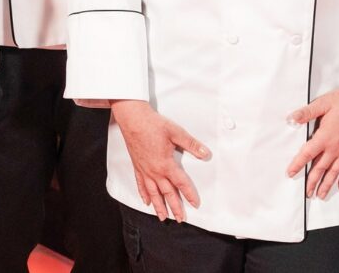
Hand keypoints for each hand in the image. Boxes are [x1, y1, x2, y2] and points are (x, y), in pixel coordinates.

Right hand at [111, 99, 209, 221]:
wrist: (133, 119)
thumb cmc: (153, 124)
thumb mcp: (176, 132)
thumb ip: (191, 145)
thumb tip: (206, 154)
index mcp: (166, 164)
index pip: (181, 183)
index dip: (189, 195)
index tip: (195, 204)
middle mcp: (155, 171)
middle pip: (167, 193)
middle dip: (174, 207)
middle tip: (180, 219)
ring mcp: (144, 170)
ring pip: (153, 193)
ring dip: (158, 206)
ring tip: (162, 217)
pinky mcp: (137, 166)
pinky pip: (140, 184)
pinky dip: (144, 194)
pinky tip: (146, 201)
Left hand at [286, 75, 338, 199]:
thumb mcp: (322, 104)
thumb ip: (305, 113)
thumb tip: (290, 119)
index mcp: (324, 137)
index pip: (307, 154)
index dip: (297, 165)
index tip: (290, 173)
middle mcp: (335, 148)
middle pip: (320, 169)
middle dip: (312, 182)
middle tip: (306, 193)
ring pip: (335, 172)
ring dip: (327, 185)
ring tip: (320, 195)